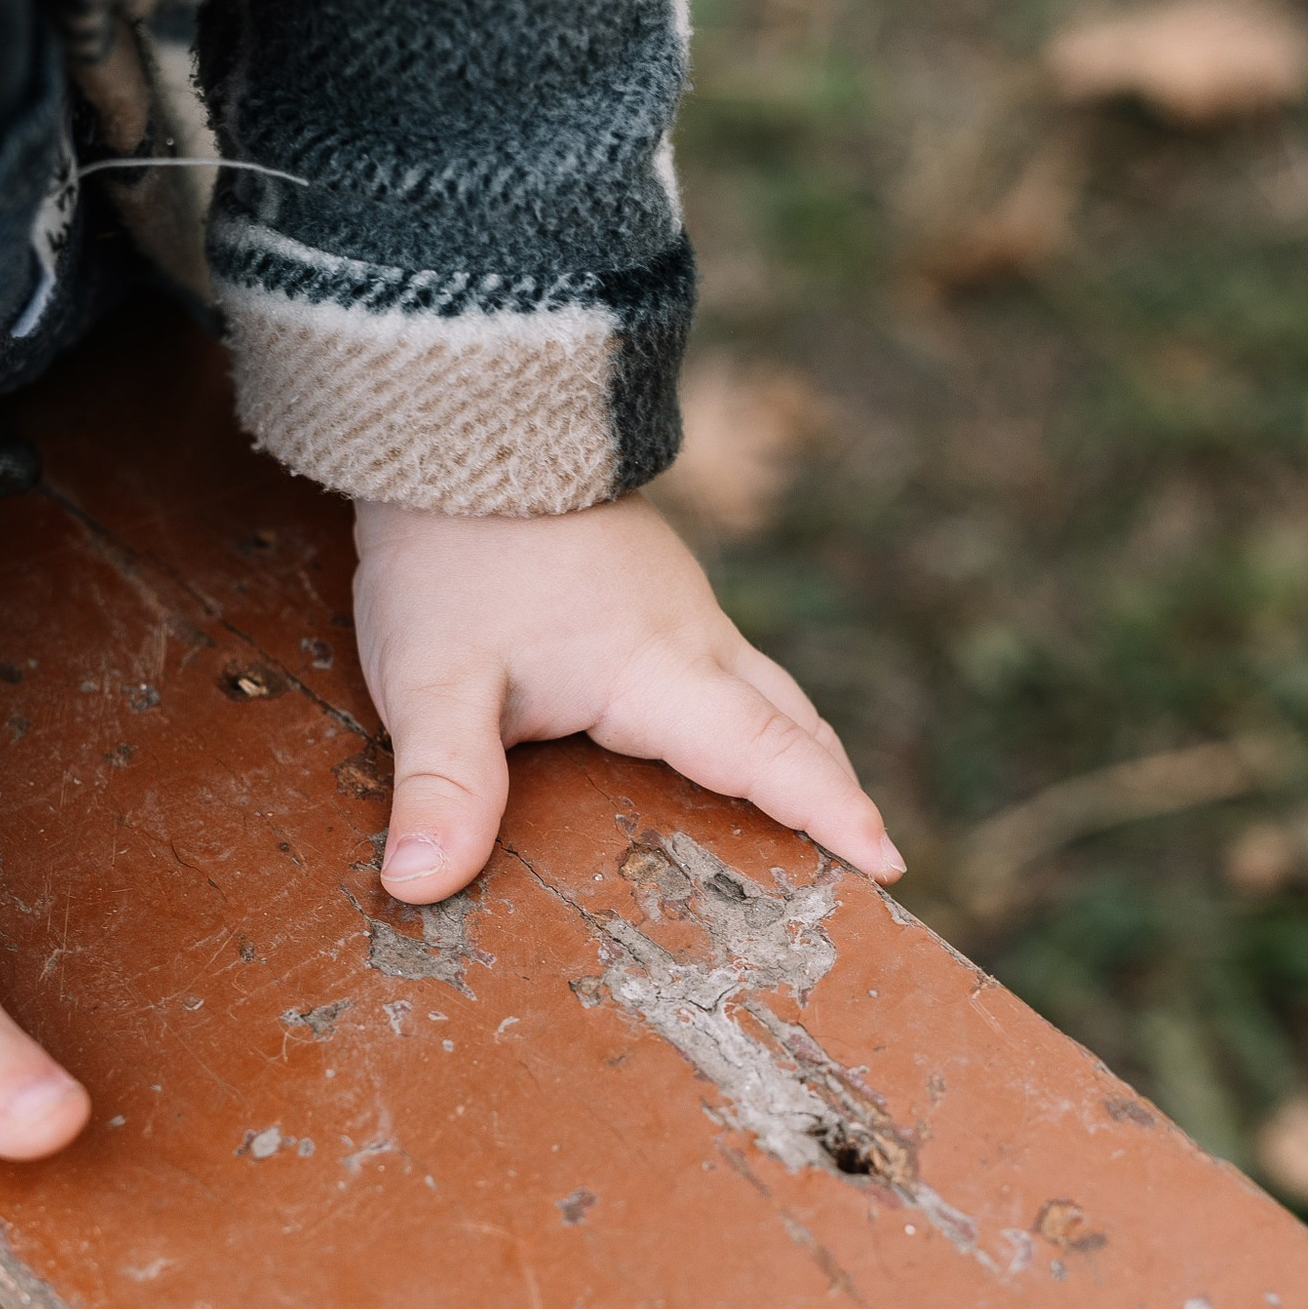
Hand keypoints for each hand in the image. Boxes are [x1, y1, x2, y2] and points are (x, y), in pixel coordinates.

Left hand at [352, 493, 902, 902]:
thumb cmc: (451, 551)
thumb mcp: (433, 679)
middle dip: (832, 792)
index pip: (765, 753)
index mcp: (658, 666)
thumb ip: (442, 784)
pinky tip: (713, 741)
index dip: (826, 812)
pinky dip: (747, 715)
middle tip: (870, 864)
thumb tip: (421, 884)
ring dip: (795, 750)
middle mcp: (688, 634)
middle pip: (790, 723)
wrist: (455, 424)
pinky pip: (720, 664)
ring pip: (761, 689)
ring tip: (811, 816)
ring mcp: (673, 603)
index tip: (886, 863)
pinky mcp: (646, 587)